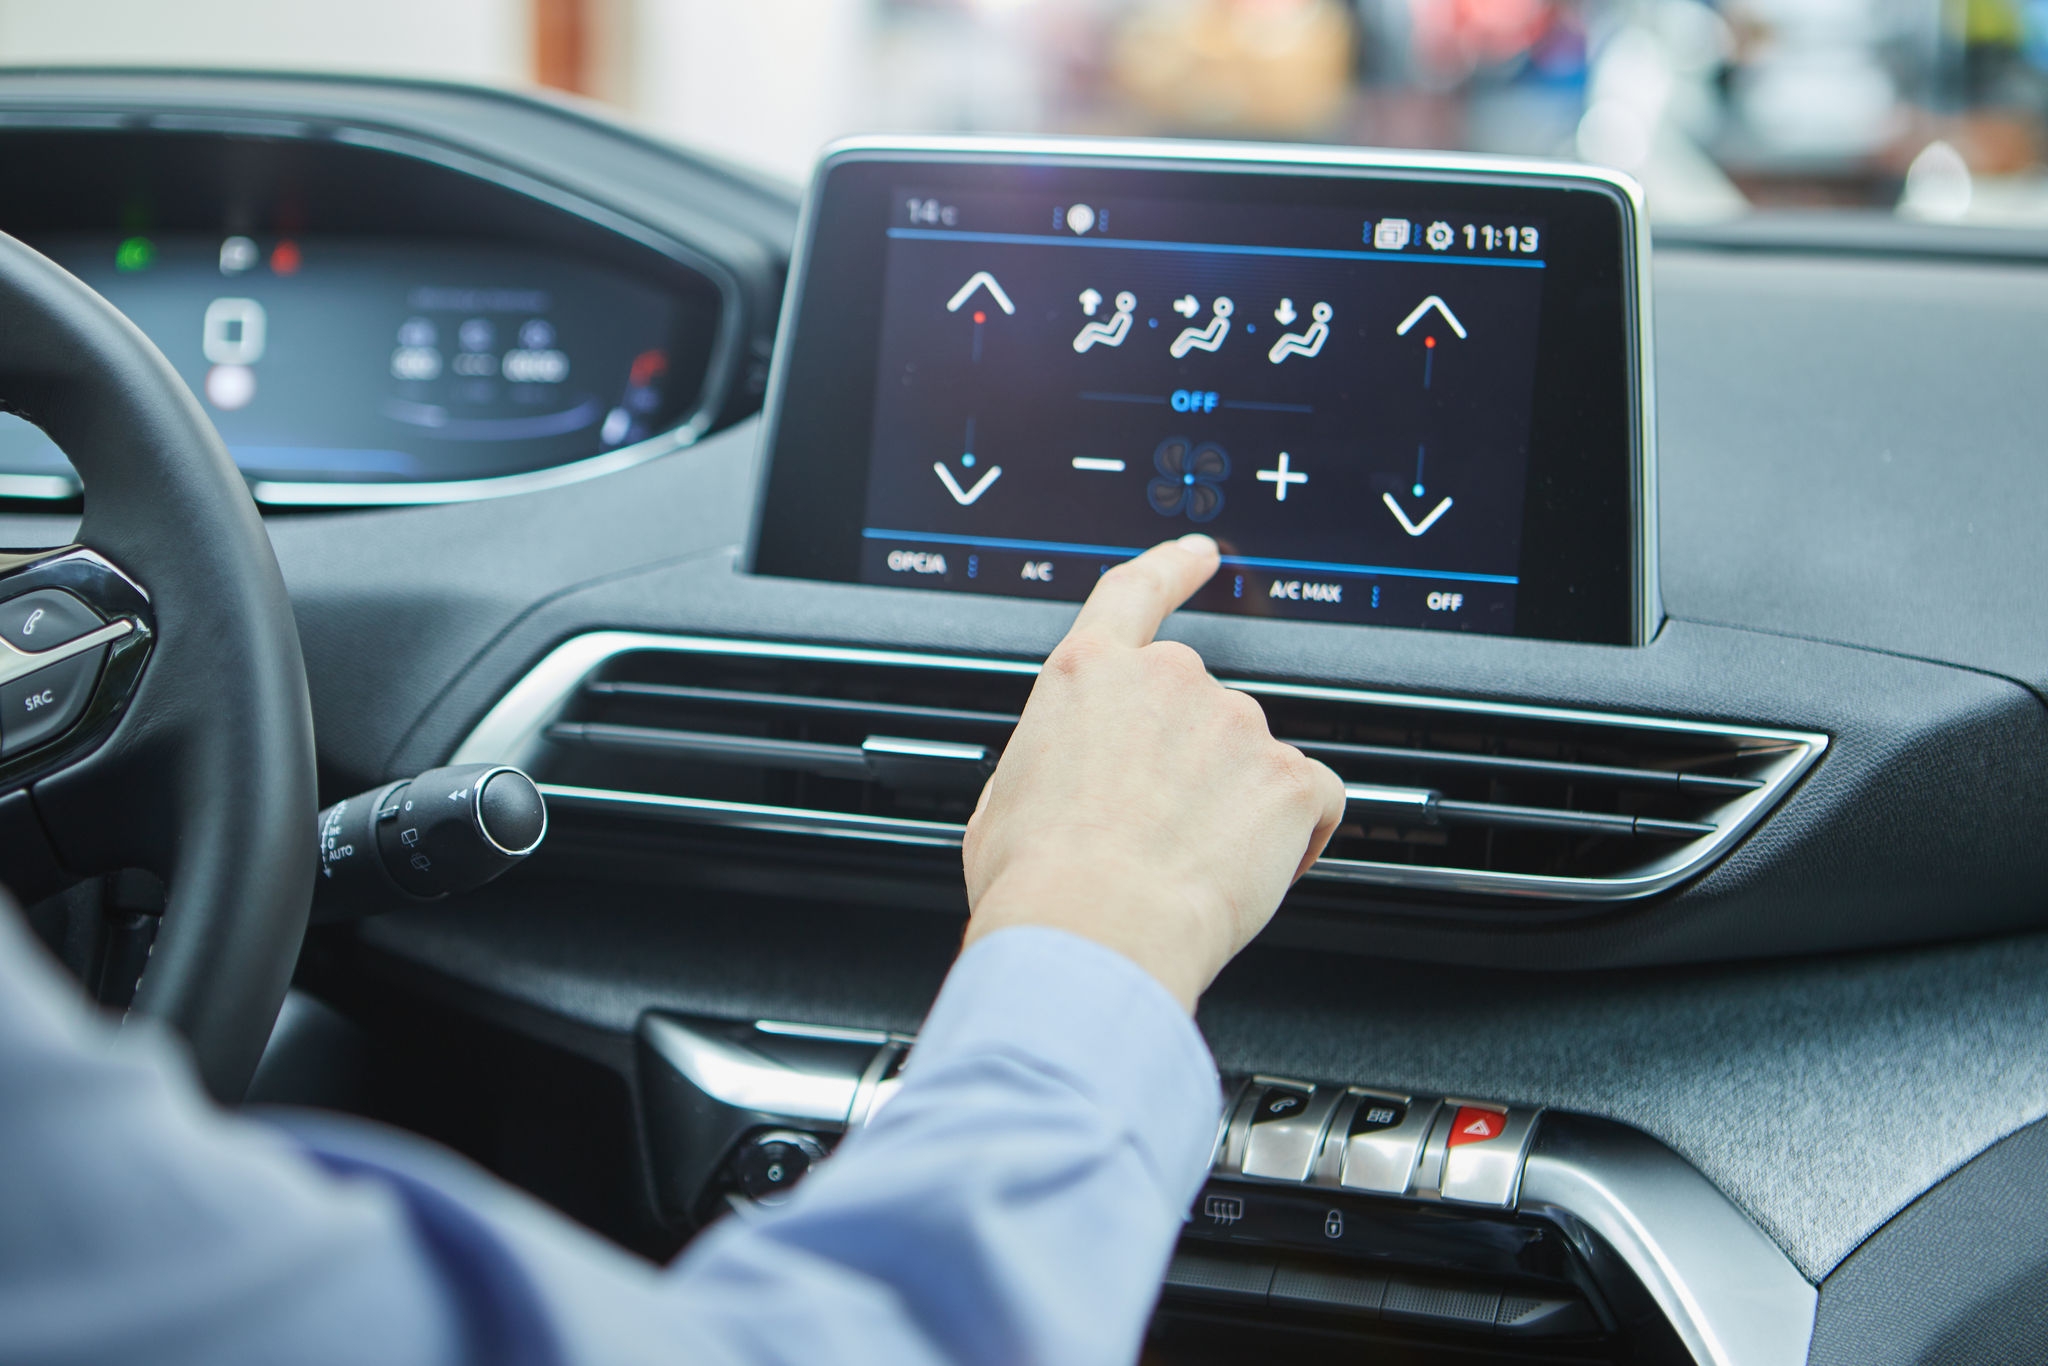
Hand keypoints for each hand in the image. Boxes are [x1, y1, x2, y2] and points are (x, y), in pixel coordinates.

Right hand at [961, 534, 1347, 1010]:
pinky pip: (1310, 799)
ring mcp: (1235, 723)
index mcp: (1088, 676)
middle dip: (1192, 769)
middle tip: (1160, 836)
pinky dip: (1291, 836)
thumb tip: (1062, 776)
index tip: (1199, 556)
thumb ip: (1049, 758)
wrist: (1094, 932)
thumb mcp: (1003, 799)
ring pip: (1252, 761)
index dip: (1172, 568)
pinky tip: (1250, 871)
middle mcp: (1168, 681)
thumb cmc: (1039, 881)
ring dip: (1235, 806)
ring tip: (1190, 868)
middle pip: (1199, 710)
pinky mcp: (1288, 776)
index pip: (1136, 593)